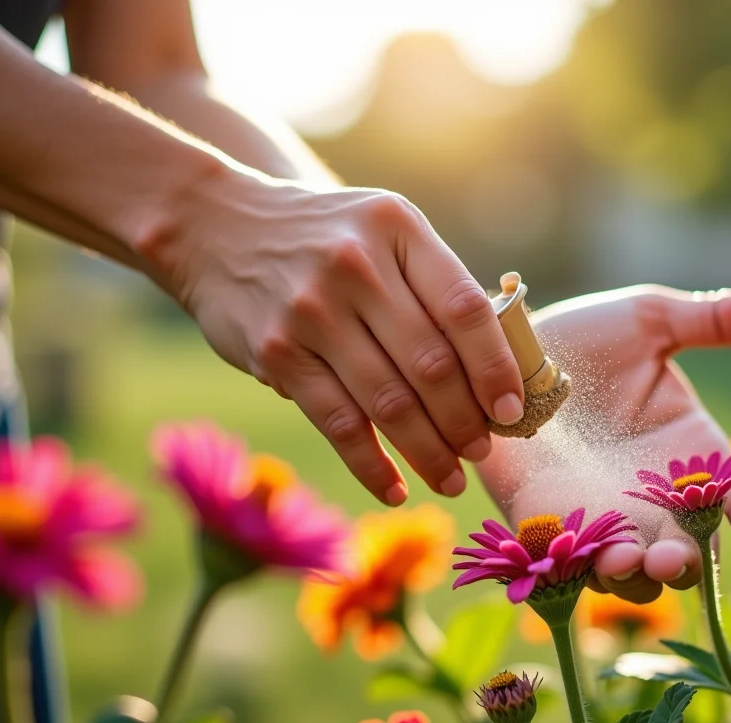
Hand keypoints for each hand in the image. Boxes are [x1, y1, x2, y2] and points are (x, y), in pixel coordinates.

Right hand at [152, 172, 525, 504]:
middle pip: (431, 363)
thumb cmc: (327, 239)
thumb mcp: (384, 232)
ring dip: (428, 450)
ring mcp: (312, 311)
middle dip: (466, 419)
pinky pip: (337, 422)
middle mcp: (356, 266)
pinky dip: (371, 464)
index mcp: (398, 229)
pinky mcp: (277, 353)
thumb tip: (498, 372)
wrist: (217, 226)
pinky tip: (395, 488)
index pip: (465, 309)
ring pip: (388, 401)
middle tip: (484, 450)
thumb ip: (434, 285)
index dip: (496, 367)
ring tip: (452, 477)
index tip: (513, 409)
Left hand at [474, 277, 730, 601]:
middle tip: (673, 559)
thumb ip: (716, 319)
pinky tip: (569, 562)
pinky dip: (570, 574)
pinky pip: (564, 568)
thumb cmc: (588, 338)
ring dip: (629, 577)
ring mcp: (601, 522)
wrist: (504, 352)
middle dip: (685, 565)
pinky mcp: (545, 530)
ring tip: (622, 560)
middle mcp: (655, 503)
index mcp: (694, 458)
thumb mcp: (650, 321)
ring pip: (628, 575)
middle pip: (688, 556)